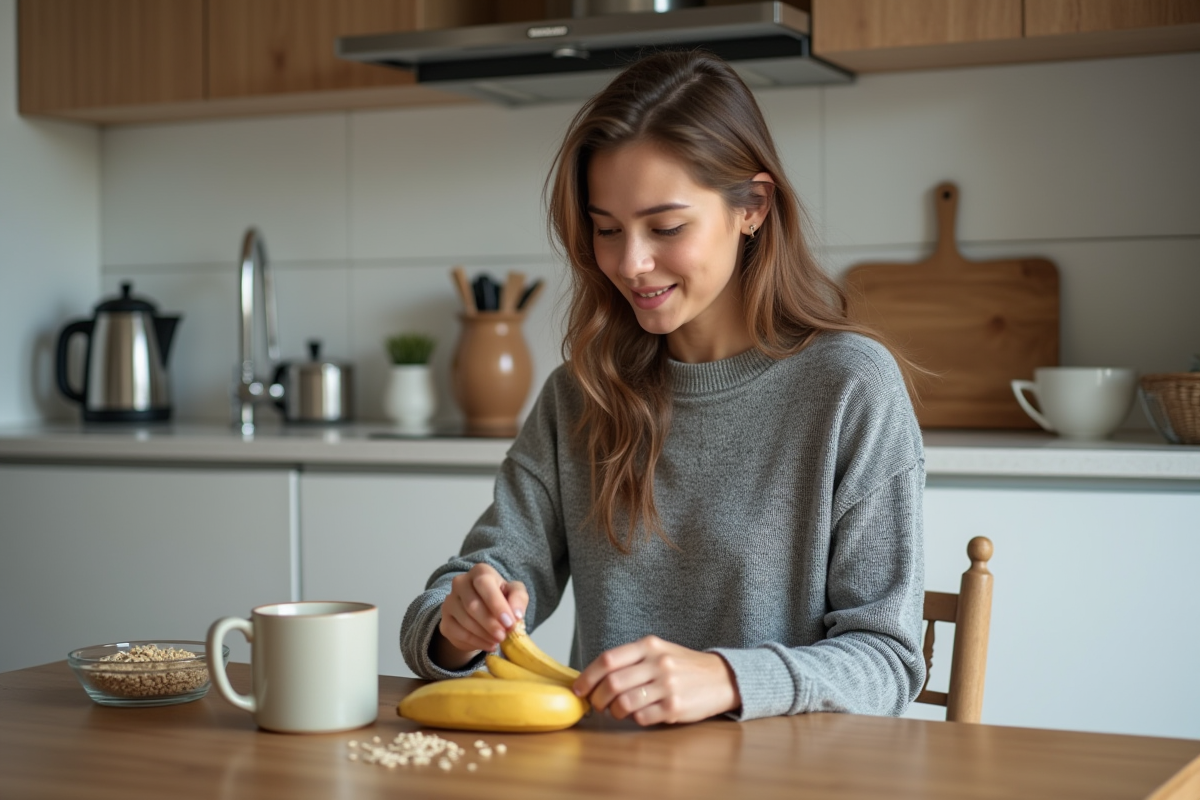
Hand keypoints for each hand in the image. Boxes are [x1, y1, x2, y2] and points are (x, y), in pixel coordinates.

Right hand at [433, 563, 527, 669]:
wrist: (483, 613)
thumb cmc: (501, 598)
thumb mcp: (514, 593)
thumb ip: (519, 599)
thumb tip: (516, 615)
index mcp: (479, 571)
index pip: (484, 583)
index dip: (497, 604)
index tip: (509, 623)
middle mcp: (460, 582)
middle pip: (472, 604)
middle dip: (490, 623)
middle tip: (504, 636)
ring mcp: (449, 601)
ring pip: (465, 621)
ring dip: (484, 634)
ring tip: (498, 641)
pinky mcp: (445, 620)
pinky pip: (458, 633)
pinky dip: (476, 641)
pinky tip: (488, 644)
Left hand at [573, 636, 740, 725]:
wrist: (721, 677)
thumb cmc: (682, 666)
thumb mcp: (658, 652)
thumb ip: (630, 660)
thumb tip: (594, 678)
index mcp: (649, 646)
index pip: (608, 659)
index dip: (588, 676)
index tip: (579, 689)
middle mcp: (658, 663)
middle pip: (612, 683)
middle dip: (598, 698)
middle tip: (597, 704)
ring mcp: (668, 685)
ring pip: (624, 703)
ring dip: (614, 711)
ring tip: (617, 711)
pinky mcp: (675, 707)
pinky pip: (642, 717)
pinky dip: (635, 719)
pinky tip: (639, 714)